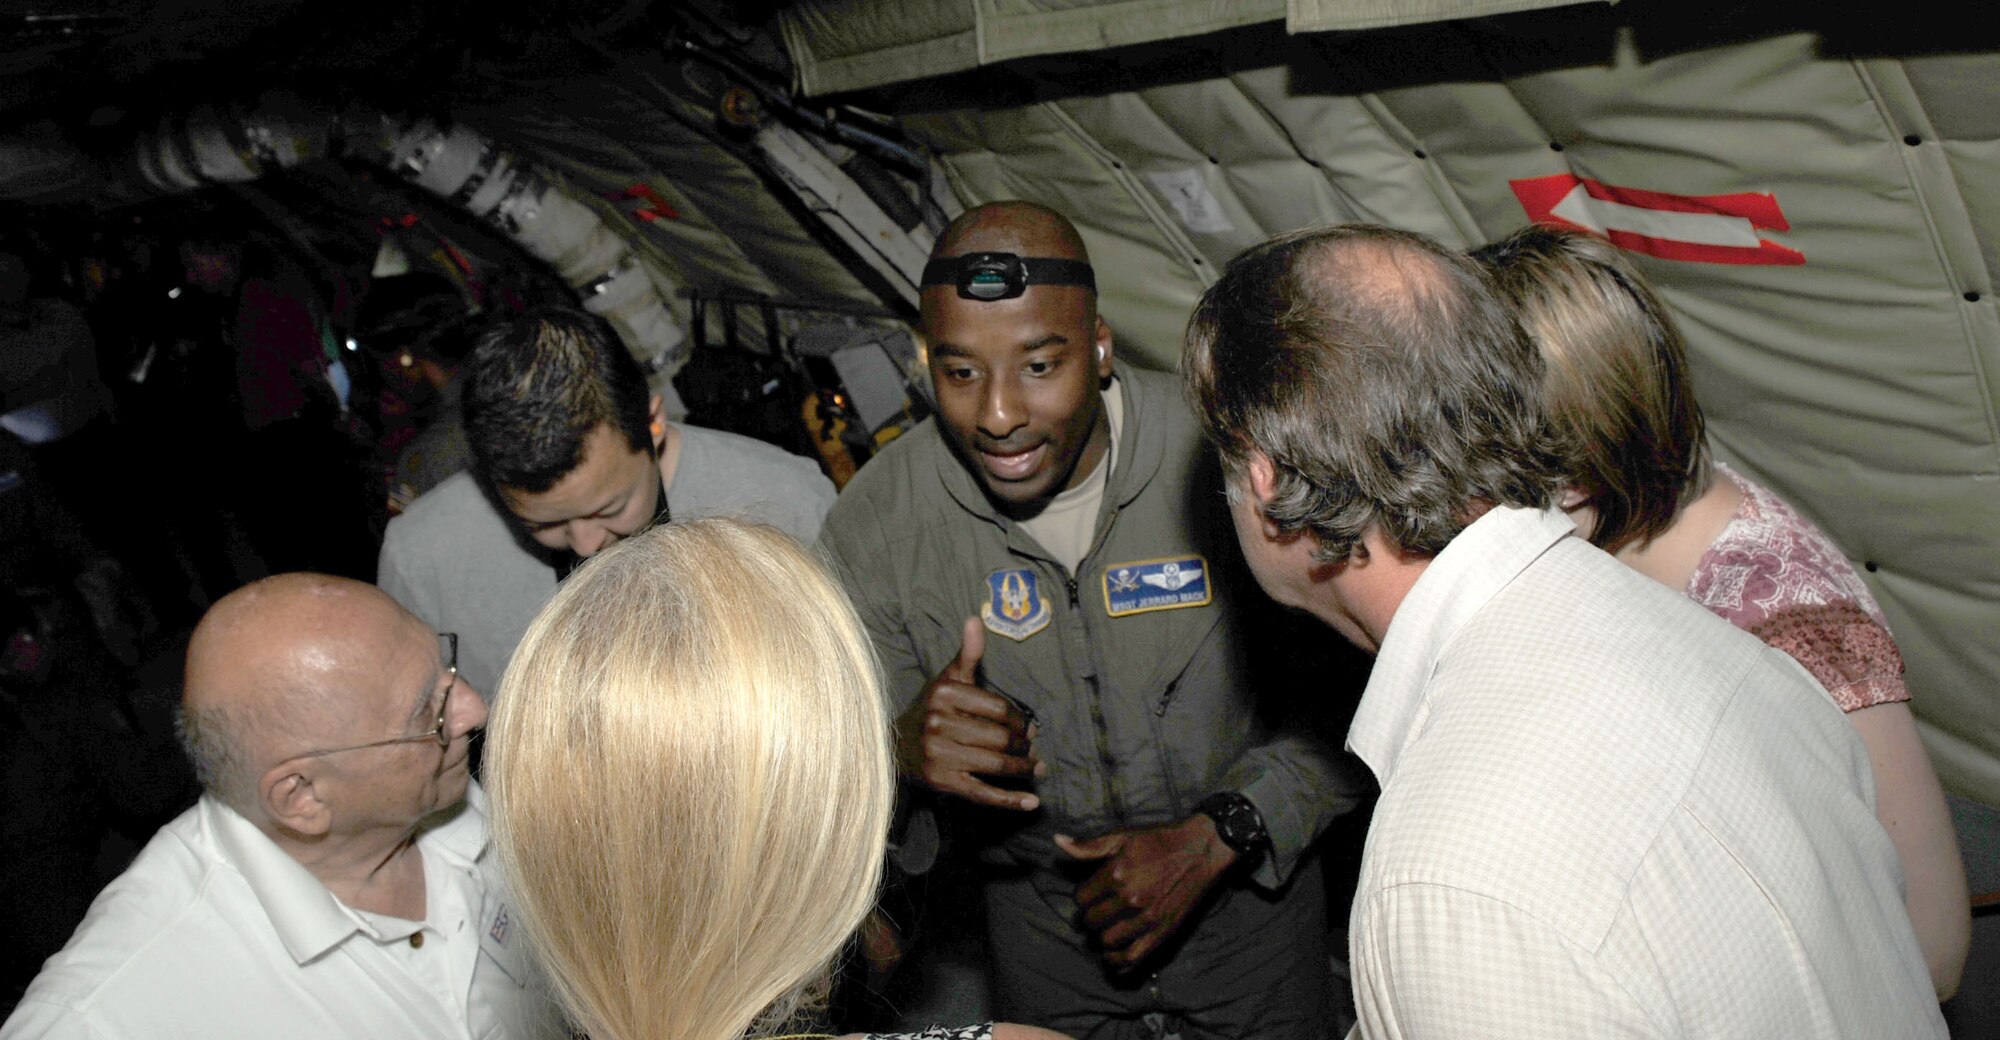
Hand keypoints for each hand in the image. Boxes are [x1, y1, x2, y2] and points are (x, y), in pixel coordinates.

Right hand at [896, 617, 1041, 810]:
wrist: (895, 747)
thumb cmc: (931, 709)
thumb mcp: (947, 679)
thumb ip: (967, 653)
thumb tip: (976, 618)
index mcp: (944, 693)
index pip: (998, 708)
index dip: (1019, 719)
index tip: (1028, 727)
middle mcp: (938, 724)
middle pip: (999, 738)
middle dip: (1024, 746)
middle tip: (1034, 749)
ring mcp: (938, 755)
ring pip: (995, 765)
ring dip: (1023, 770)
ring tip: (1035, 768)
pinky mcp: (941, 782)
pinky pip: (982, 793)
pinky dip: (1010, 800)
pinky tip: (1031, 802)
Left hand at [1055, 815, 1238, 969]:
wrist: (1200, 849)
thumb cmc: (1160, 840)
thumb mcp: (1122, 837)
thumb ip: (1089, 846)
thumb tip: (1057, 842)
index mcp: (1116, 874)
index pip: (1081, 898)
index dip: (1082, 897)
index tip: (1090, 895)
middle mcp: (1129, 898)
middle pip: (1092, 920)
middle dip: (1090, 917)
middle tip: (1097, 912)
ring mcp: (1147, 918)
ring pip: (1107, 940)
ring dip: (1102, 937)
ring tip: (1106, 928)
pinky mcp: (1162, 931)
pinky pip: (1132, 957)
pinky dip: (1117, 961)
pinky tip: (1112, 956)